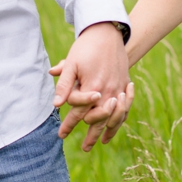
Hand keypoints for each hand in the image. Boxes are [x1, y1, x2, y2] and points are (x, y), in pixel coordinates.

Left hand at [49, 22, 132, 151]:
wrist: (108, 33)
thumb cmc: (85, 48)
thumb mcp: (71, 64)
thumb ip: (64, 85)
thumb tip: (56, 104)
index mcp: (92, 87)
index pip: (79, 112)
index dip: (69, 125)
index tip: (61, 135)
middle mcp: (108, 91)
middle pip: (98, 120)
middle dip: (90, 135)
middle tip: (83, 148)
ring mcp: (119, 90)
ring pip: (113, 118)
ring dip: (105, 132)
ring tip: (98, 144)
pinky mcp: (125, 86)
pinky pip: (124, 109)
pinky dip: (118, 122)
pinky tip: (112, 130)